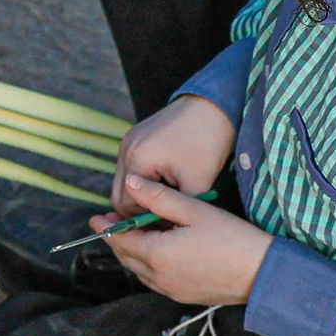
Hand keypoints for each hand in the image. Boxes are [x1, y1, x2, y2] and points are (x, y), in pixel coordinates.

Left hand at [100, 173, 271, 304]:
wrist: (263, 273)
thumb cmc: (232, 238)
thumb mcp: (195, 210)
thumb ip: (159, 198)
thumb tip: (131, 184)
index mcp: (157, 255)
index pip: (121, 240)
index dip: (107, 227)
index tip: (97, 217)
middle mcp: (158, 277)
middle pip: (127, 257)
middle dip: (118, 240)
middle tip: (113, 223)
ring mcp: (170, 290)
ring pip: (140, 270)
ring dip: (133, 253)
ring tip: (135, 234)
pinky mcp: (183, 296)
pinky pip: (155, 280)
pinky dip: (149, 264)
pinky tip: (158, 250)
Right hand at [111, 96, 234, 216]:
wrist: (214, 106)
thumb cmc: (208, 142)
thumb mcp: (197, 184)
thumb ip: (176, 209)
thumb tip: (166, 229)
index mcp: (138, 161)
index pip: (126, 206)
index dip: (144, 219)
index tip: (165, 226)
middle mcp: (126, 150)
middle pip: (120, 195)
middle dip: (140, 208)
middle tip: (165, 215)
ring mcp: (129, 141)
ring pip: (126, 183)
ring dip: (143, 193)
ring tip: (168, 197)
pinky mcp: (136, 137)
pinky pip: (133, 167)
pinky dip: (145, 179)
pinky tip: (166, 181)